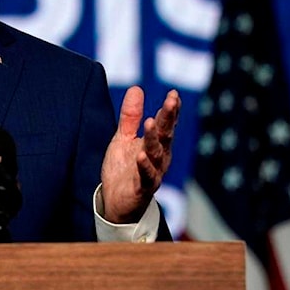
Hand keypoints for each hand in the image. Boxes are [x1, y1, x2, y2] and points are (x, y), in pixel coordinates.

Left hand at [100, 86, 180, 223]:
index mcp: (157, 144)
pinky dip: (144, 166)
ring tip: (151, 121)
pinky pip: (145, 176)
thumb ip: (130, 116)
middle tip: (171, 101)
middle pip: (166, 135)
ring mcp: (153, 172)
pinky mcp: (142, 187)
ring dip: (154, 138)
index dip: (170, 110)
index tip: (173, 94)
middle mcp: (159, 158)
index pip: (166, 124)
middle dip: (169, 118)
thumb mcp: (124, 138)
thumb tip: (137, 88)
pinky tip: (140, 155)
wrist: (116, 201)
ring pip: (156, 153)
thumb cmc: (124, 168)